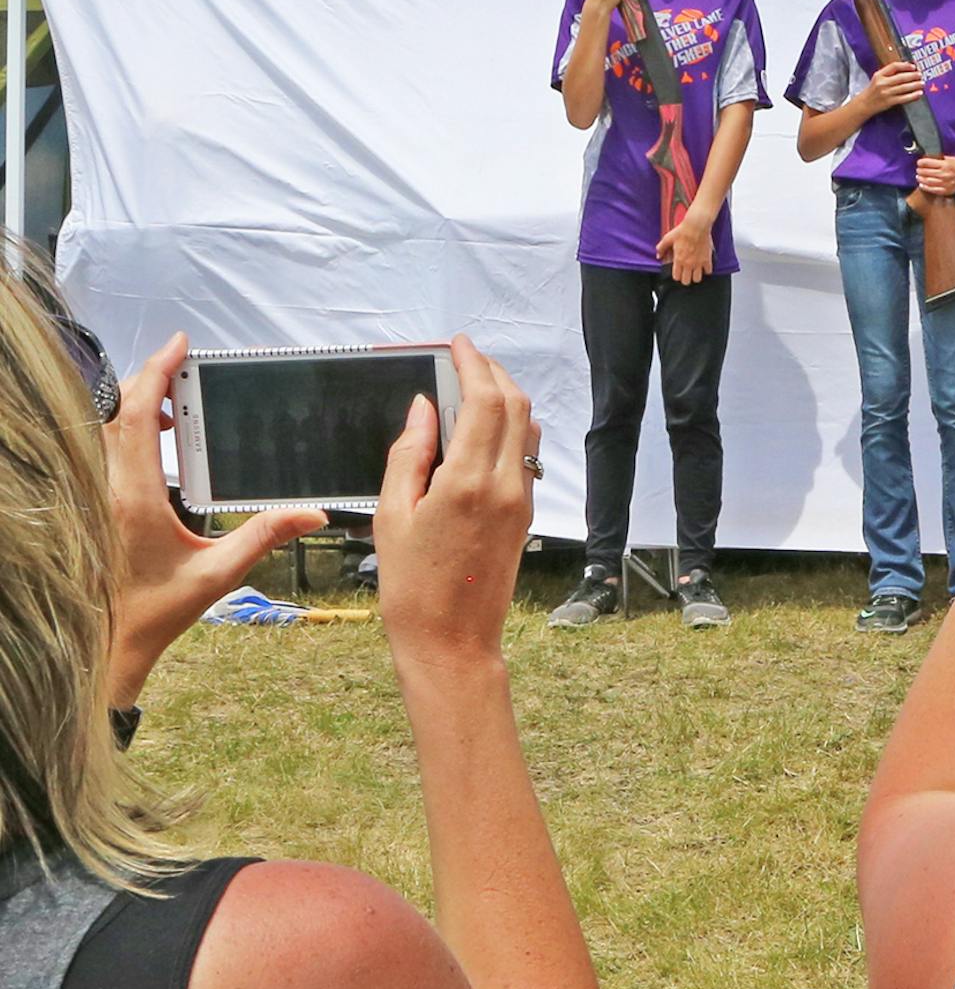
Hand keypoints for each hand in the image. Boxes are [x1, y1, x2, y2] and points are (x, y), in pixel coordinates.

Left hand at [103, 335, 325, 705]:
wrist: (107, 643)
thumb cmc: (157, 611)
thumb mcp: (218, 574)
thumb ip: (265, 536)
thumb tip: (313, 513)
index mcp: (135, 497)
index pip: (135, 416)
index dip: (155, 373)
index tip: (178, 346)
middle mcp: (106, 488)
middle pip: (113, 411)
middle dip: (146, 380)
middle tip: (182, 366)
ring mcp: (93, 494)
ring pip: (102, 428)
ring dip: (132, 404)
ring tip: (170, 401)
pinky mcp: (91, 504)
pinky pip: (102, 449)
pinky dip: (123, 429)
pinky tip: (155, 440)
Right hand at [374, 336, 536, 676]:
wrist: (453, 644)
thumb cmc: (412, 588)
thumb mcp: (393, 515)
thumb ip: (409, 454)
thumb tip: (423, 407)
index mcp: (469, 482)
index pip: (484, 401)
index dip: (473, 364)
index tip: (458, 344)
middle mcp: (506, 485)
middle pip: (515, 406)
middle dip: (493, 373)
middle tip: (464, 359)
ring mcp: (522, 500)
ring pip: (527, 429)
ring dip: (506, 399)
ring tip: (471, 387)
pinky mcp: (525, 515)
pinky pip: (526, 456)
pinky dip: (510, 429)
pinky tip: (482, 430)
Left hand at [656, 211, 715, 283]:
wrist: (696, 226)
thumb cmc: (682, 231)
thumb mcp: (668, 238)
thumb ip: (661, 248)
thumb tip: (658, 255)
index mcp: (678, 260)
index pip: (676, 277)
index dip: (676, 276)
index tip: (678, 272)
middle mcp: (688, 264)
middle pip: (686, 281)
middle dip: (685, 278)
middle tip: (686, 273)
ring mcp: (698, 263)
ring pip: (697, 279)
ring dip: (695, 276)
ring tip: (694, 271)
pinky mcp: (707, 259)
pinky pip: (708, 271)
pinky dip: (706, 271)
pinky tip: (703, 266)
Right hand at [863, 60, 924, 112]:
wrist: (864, 104)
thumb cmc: (873, 90)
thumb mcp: (877, 78)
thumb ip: (889, 74)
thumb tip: (906, 69)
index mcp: (879, 75)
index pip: (894, 66)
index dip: (905, 66)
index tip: (913, 67)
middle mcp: (882, 83)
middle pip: (901, 77)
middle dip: (913, 76)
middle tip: (920, 75)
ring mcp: (886, 93)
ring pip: (904, 87)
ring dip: (915, 85)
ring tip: (922, 83)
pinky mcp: (889, 102)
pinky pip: (904, 98)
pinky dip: (913, 96)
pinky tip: (919, 93)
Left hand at [913, 155, 954, 199]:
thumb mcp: (949, 158)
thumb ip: (938, 159)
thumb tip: (927, 160)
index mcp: (945, 164)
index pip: (927, 163)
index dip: (921, 163)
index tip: (919, 163)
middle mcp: (944, 174)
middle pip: (926, 172)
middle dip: (920, 171)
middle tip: (918, 170)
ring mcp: (946, 183)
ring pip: (928, 181)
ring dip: (921, 179)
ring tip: (918, 177)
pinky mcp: (947, 190)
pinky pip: (934, 190)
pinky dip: (926, 188)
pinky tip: (922, 185)